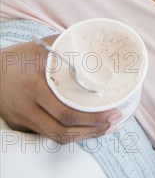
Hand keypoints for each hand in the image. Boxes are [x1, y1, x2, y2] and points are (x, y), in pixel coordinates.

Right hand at [0, 35, 122, 143]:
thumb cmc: (17, 56)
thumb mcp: (40, 47)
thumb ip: (66, 45)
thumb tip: (96, 41)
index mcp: (35, 86)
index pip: (67, 112)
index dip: (92, 118)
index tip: (114, 112)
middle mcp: (28, 107)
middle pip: (63, 130)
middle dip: (93, 131)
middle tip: (115, 122)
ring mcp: (22, 119)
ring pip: (56, 137)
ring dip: (84, 136)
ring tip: (105, 128)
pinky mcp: (20, 125)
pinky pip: (47, 134)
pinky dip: (68, 133)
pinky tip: (84, 127)